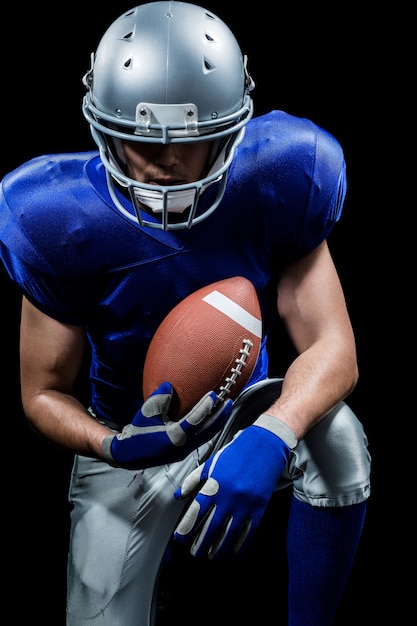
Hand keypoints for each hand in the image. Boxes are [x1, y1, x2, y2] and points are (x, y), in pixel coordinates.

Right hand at [102, 381, 232, 468]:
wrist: (129, 454)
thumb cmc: (137, 431)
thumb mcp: (147, 412)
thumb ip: (159, 397)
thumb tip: (170, 385)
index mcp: (174, 437)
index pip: (195, 420)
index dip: (205, 407)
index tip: (214, 394)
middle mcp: (183, 446)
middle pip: (207, 430)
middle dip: (220, 416)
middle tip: (229, 401)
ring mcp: (185, 451)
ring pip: (207, 436)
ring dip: (217, 422)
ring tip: (225, 409)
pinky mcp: (184, 452)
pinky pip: (202, 439)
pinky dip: (209, 428)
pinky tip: (213, 419)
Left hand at [173, 413, 296, 558]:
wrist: (265, 445)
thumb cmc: (237, 453)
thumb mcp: (212, 463)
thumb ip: (194, 480)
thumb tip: (179, 495)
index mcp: (214, 485)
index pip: (196, 513)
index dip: (186, 529)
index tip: (180, 539)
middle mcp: (228, 497)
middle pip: (211, 527)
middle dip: (201, 543)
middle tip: (195, 553)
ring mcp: (245, 504)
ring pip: (230, 534)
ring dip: (219, 548)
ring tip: (212, 555)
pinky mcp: (260, 507)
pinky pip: (249, 531)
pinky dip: (241, 543)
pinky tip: (235, 550)